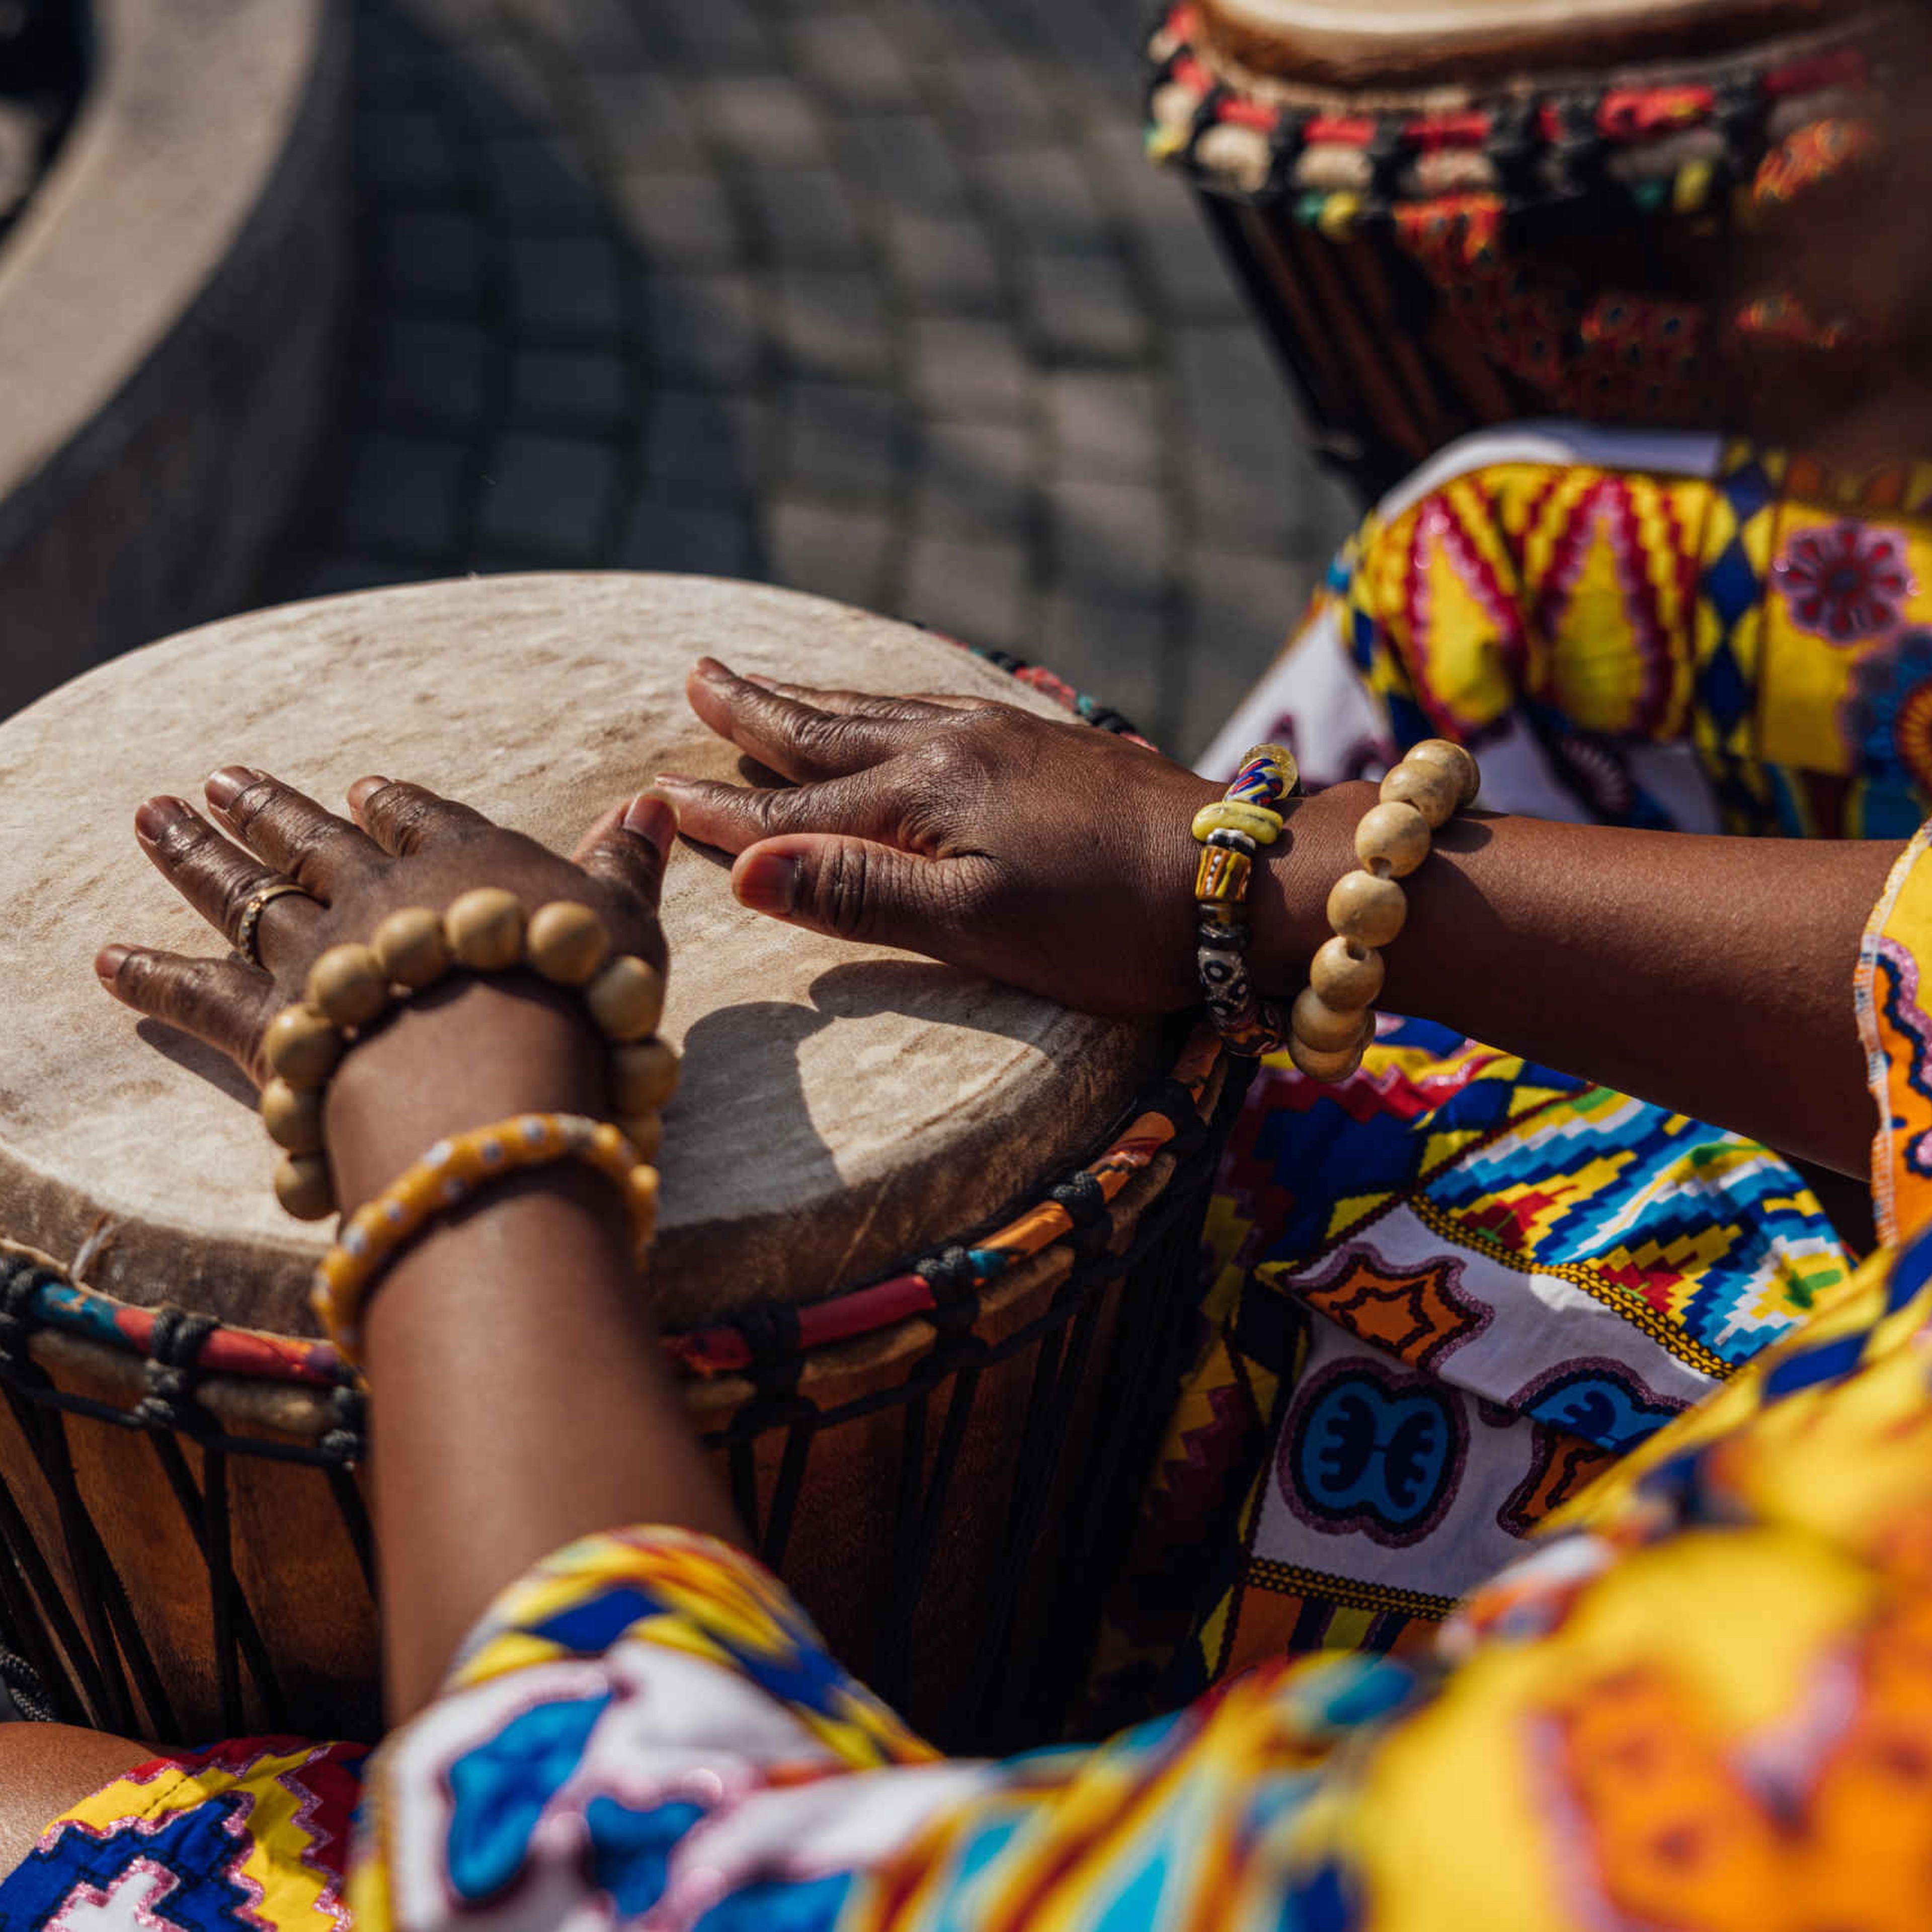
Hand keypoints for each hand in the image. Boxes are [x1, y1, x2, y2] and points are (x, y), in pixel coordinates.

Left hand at [95, 769, 675, 1210]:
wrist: (499, 1066)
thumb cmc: (578, 994)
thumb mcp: (625, 924)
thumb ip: (628, 864)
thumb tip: (652, 800)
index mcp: (464, 866)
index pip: (423, 822)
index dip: (395, 807)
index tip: (364, 789)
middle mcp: (379, 895)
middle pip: (314, 842)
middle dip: (268, 808)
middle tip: (219, 776)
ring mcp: (318, 956)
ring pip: (245, 893)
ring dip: (194, 854)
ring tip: (149, 814)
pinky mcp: (271, 1025)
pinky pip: (198, 995)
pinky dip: (150, 978)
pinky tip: (104, 958)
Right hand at [653, 659, 1223, 1017]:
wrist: (1243, 876)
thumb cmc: (1110, 921)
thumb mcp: (978, 924)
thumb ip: (861, 895)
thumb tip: (746, 871)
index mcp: (924, 793)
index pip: (796, 809)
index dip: (727, 812)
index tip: (658, 796)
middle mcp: (954, 745)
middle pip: (830, 729)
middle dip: (757, 710)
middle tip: (698, 674)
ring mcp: (1006, 735)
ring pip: (883, 711)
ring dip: (817, 699)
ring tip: (772, 683)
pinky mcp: (1051, 743)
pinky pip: (936, 708)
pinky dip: (887, 705)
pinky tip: (897, 709)